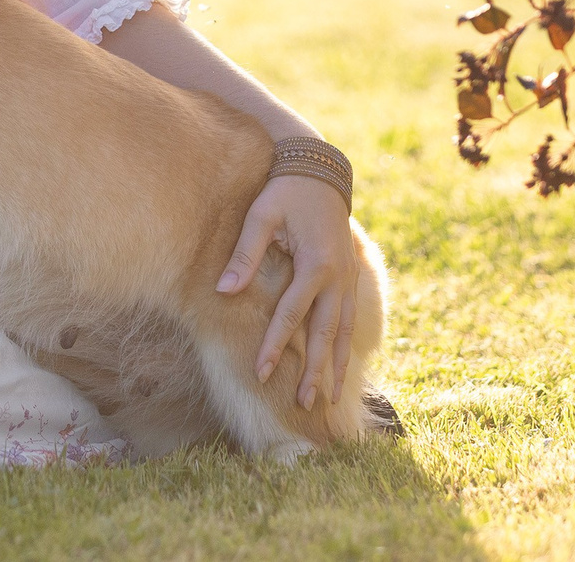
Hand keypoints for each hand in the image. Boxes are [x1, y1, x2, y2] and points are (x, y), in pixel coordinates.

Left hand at [215, 173, 356, 406]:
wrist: (322, 171)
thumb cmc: (285, 191)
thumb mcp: (261, 215)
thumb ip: (245, 255)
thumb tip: (224, 291)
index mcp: (315, 264)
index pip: (291, 314)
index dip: (275, 345)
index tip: (261, 372)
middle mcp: (338, 277)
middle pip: (325, 333)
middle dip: (314, 371)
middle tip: (303, 403)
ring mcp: (349, 279)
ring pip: (344, 332)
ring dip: (336, 365)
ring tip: (329, 398)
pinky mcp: (351, 277)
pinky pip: (350, 319)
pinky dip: (346, 346)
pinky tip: (340, 366)